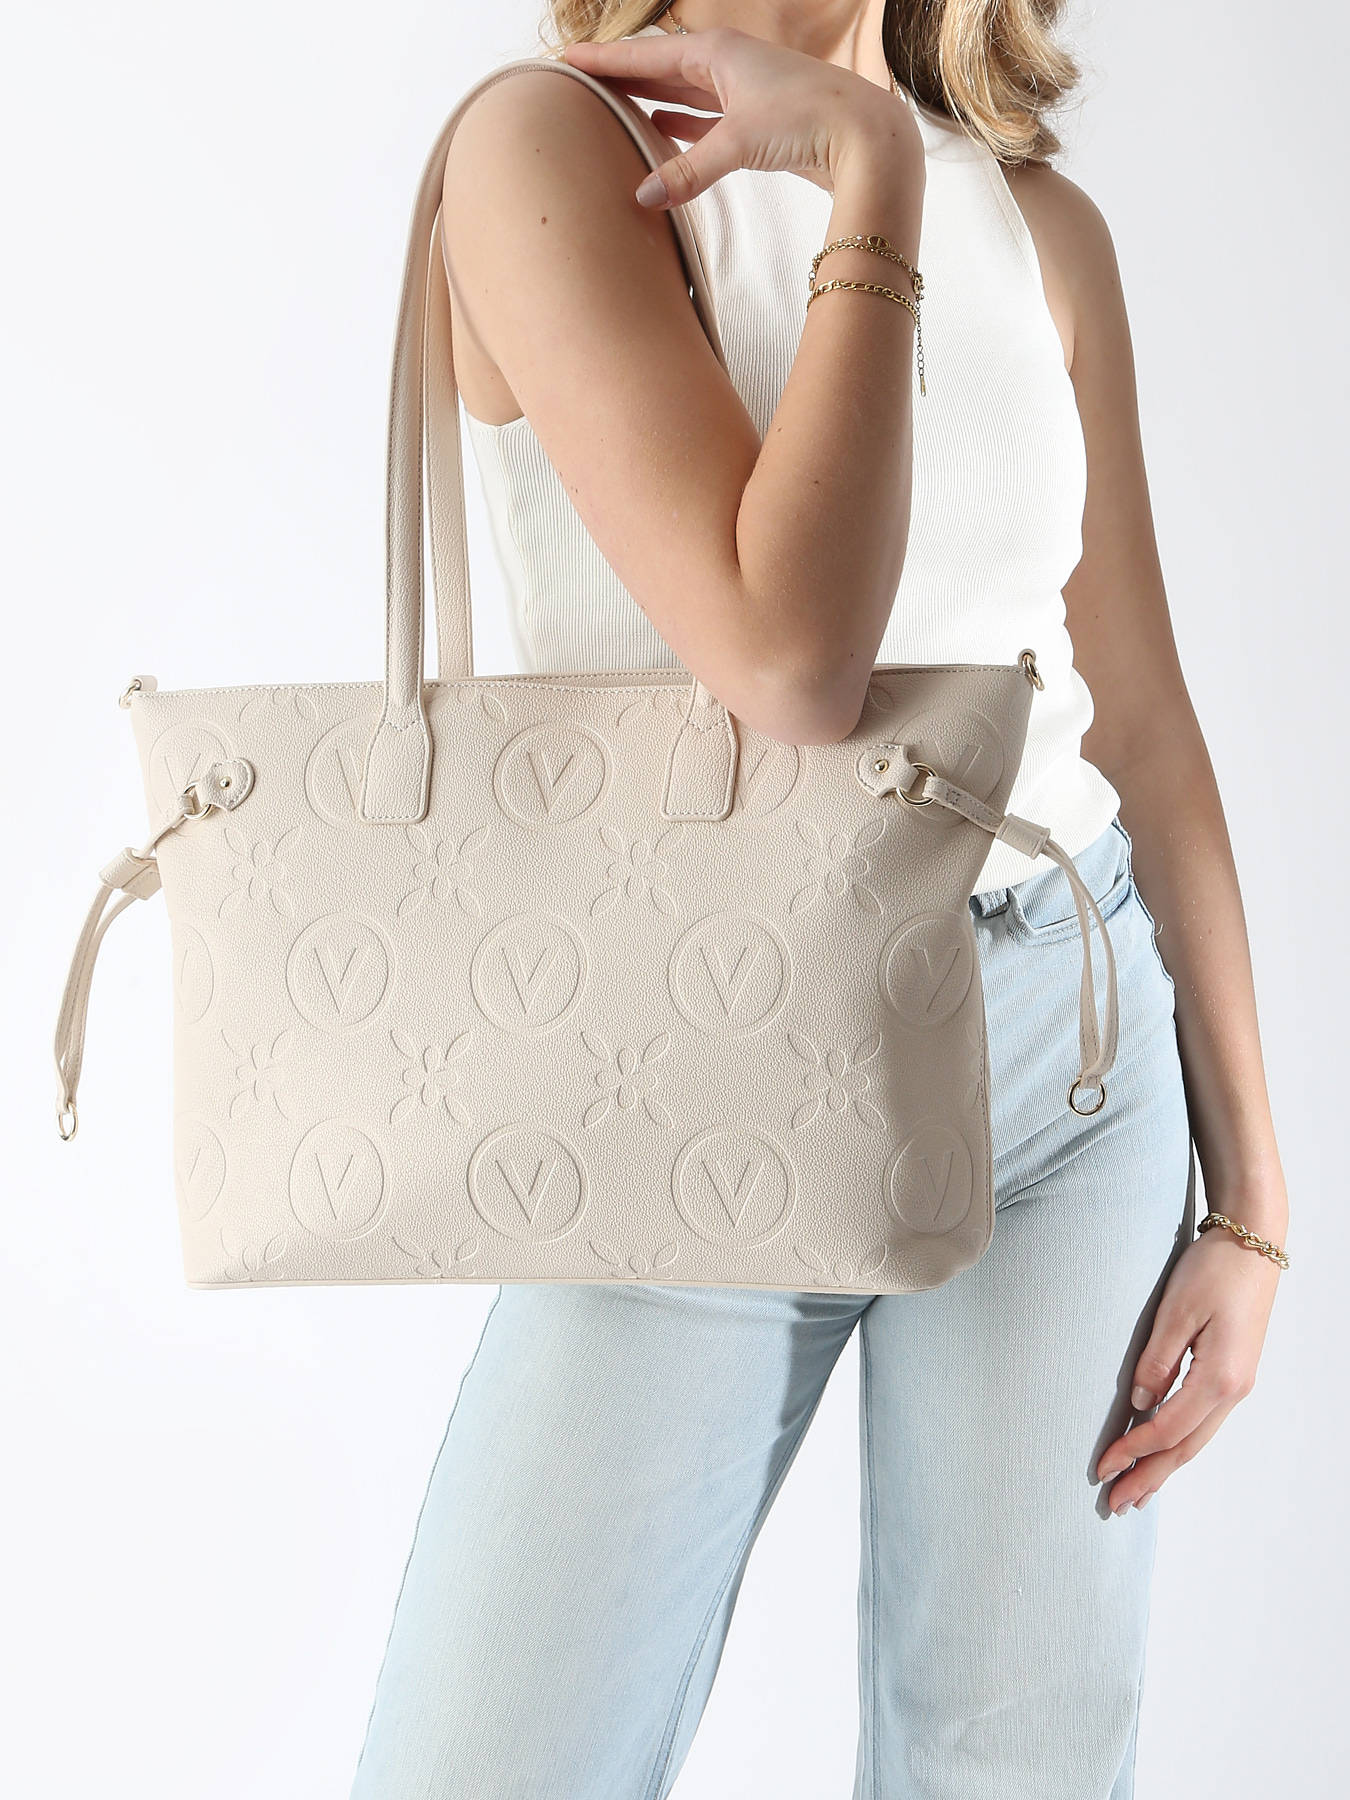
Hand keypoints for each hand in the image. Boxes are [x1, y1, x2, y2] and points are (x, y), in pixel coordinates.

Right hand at [561, 24, 921, 204]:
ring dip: (649, 99)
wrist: (864, 137)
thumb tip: (644, 198)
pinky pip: (705, 119)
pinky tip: (662, 128)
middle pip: (660, 68)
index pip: (646, 54)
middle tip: (580, 83)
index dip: (605, 60)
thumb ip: (688, 171)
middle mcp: (728, 65)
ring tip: (612, 106)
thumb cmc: (808, 120)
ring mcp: (744, 92)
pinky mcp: (758, 122)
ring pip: (683, 93)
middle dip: (622, 76)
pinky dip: (681, 124)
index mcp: (717, 52)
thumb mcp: (739, 143)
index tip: (567, 61)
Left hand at [1096, 1191, 1286, 1512]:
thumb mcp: (1177, 1310)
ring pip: (1197, 1439)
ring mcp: (1238, 1384)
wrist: (1254, 1244)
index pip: (1167, 1430)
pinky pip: (1203, 1421)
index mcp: (1218, 1379)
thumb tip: (1141, 1404)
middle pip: (1185, 1448)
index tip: (1102, 1468)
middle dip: (1149, 1477)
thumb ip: (1157, 1360)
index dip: (1132, 1452)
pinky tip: (1165, 1452)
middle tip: (1116, 1505)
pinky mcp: (1233, 1373)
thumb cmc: (1214, 1270)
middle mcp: (1233, 1390)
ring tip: (1138, 1492)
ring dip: (1166, 1467)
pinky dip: (1181, 1443)